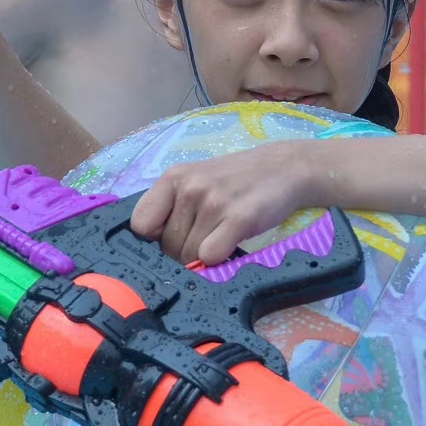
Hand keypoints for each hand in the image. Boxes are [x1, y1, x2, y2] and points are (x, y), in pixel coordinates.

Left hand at [129, 143, 317, 264]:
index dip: (154, 238)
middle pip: (167, 246)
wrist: (285, 167)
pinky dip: (220, 258)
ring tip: (222, 234)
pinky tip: (232, 242)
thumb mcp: (197, 180)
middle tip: (208, 235)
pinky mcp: (239, 219)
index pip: (140, 224)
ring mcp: (214, 203)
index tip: (173, 236)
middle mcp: (190, 188)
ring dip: (204, 256)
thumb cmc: (237, 179)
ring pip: (189, 255)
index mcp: (173, 177)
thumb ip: (172, 206)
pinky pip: (211, 257)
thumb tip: (154, 249)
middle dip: (184, 251)